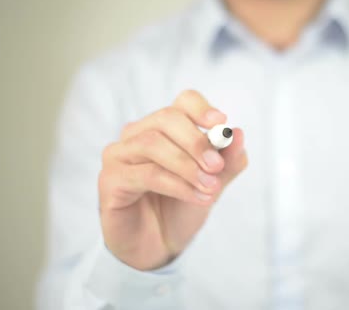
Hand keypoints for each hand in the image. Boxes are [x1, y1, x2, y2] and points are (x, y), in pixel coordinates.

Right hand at [98, 90, 247, 269]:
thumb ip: (227, 162)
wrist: (158, 246)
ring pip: (153, 143)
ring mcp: (119, 154)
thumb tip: (239, 134)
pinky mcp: (110, 180)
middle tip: (217, 166)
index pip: (182, 102)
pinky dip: (177, 185)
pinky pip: (146, 174)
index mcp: (164, 128)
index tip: (221, 123)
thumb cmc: (180, 208)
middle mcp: (137, 134)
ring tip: (210, 187)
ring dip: (187, 166)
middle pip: (167, 118)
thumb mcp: (212, 185)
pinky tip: (197, 198)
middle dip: (196, 141)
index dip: (201, 108)